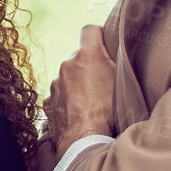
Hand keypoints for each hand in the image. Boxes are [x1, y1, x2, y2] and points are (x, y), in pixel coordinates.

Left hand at [42, 25, 117, 162]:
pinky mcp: (49, 100)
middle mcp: (66, 65)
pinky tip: (79, 112)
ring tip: (91, 102)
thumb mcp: (121, 81)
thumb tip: (112, 53)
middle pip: (79, 57)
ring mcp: (55, 83)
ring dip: (77, 84)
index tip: (104, 44)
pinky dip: (68, 100)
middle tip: (102, 83)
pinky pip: (60, 94)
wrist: (84, 140)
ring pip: (68, 77)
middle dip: (89, 66)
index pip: (90, 30)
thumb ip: (114, 62)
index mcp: (86, 55)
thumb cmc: (108, 111)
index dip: (98, 36)